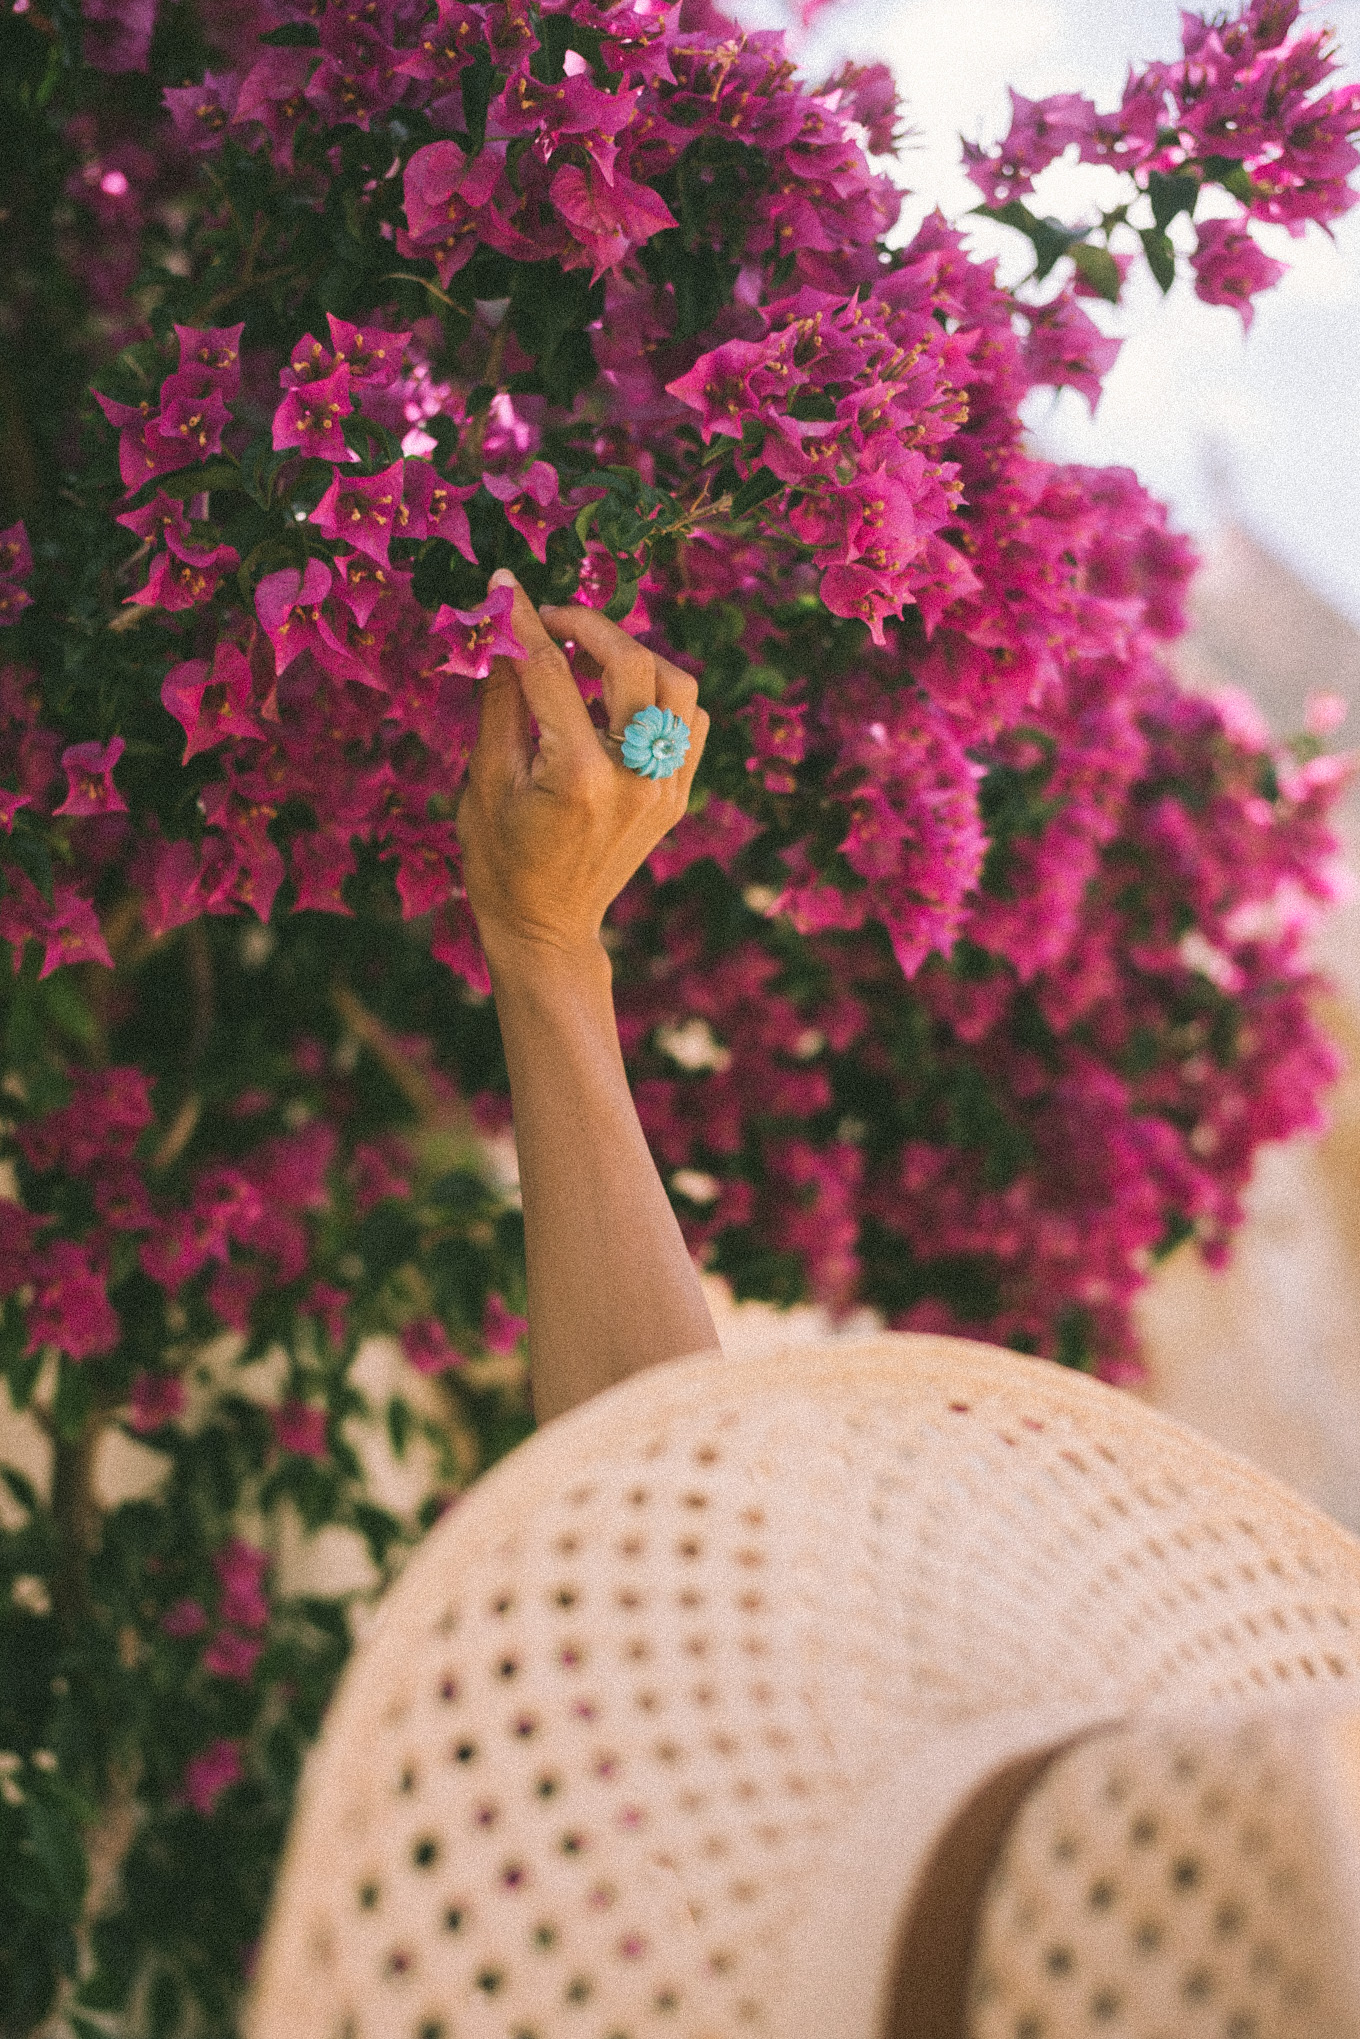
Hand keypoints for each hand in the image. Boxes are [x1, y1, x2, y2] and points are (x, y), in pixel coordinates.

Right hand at [456, 571, 708, 961]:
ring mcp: (665, 789)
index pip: (552, 673)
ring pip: (678, 684)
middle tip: (552, 619)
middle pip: (632, 664)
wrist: (547, 928)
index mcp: (579, 778)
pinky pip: (690, 721)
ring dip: (635, 656)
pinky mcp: (677, 796)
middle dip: (589, 625)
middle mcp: (634, 779)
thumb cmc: (501, 862)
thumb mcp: (485, 781)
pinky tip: (621, 697)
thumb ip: (500, 702)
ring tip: (590, 657)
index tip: (504, 586)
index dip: (524, 620)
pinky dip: (662, 695)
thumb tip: (503, 630)